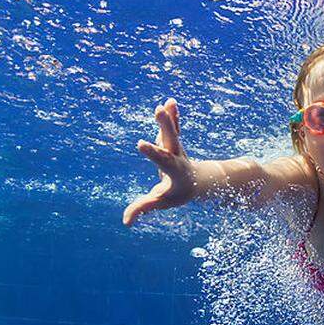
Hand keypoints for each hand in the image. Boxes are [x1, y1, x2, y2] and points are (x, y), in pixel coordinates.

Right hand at [123, 99, 195, 225]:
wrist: (197, 181)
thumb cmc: (177, 193)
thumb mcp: (161, 202)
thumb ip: (144, 209)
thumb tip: (126, 223)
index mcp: (175, 171)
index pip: (163, 161)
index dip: (153, 152)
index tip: (141, 143)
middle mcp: (178, 156)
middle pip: (172, 140)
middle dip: (166, 127)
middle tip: (159, 112)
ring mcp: (178, 147)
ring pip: (173, 131)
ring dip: (169, 118)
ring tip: (165, 104)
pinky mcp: (175, 140)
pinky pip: (174, 126)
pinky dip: (172, 115)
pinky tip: (170, 102)